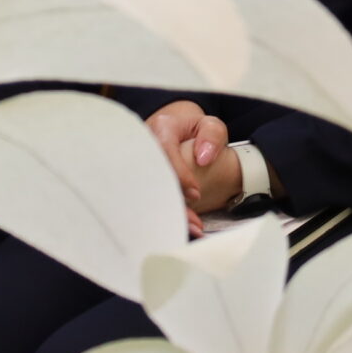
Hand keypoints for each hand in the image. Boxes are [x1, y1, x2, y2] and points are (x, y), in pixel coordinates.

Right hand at [146, 100, 231, 216]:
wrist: (174, 128)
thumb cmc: (193, 129)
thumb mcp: (209, 124)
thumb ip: (213, 135)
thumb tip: (203, 159)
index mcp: (161, 128)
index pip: (165, 150)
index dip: (179, 174)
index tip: (196, 194)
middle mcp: (144, 145)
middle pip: (152, 176)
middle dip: (172, 202)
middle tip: (194, 223)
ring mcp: (138, 163)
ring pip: (148, 191)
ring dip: (167, 212)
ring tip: (191, 228)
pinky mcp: (139, 177)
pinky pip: (148, 197)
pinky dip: (163, 213)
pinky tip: (180, 226)